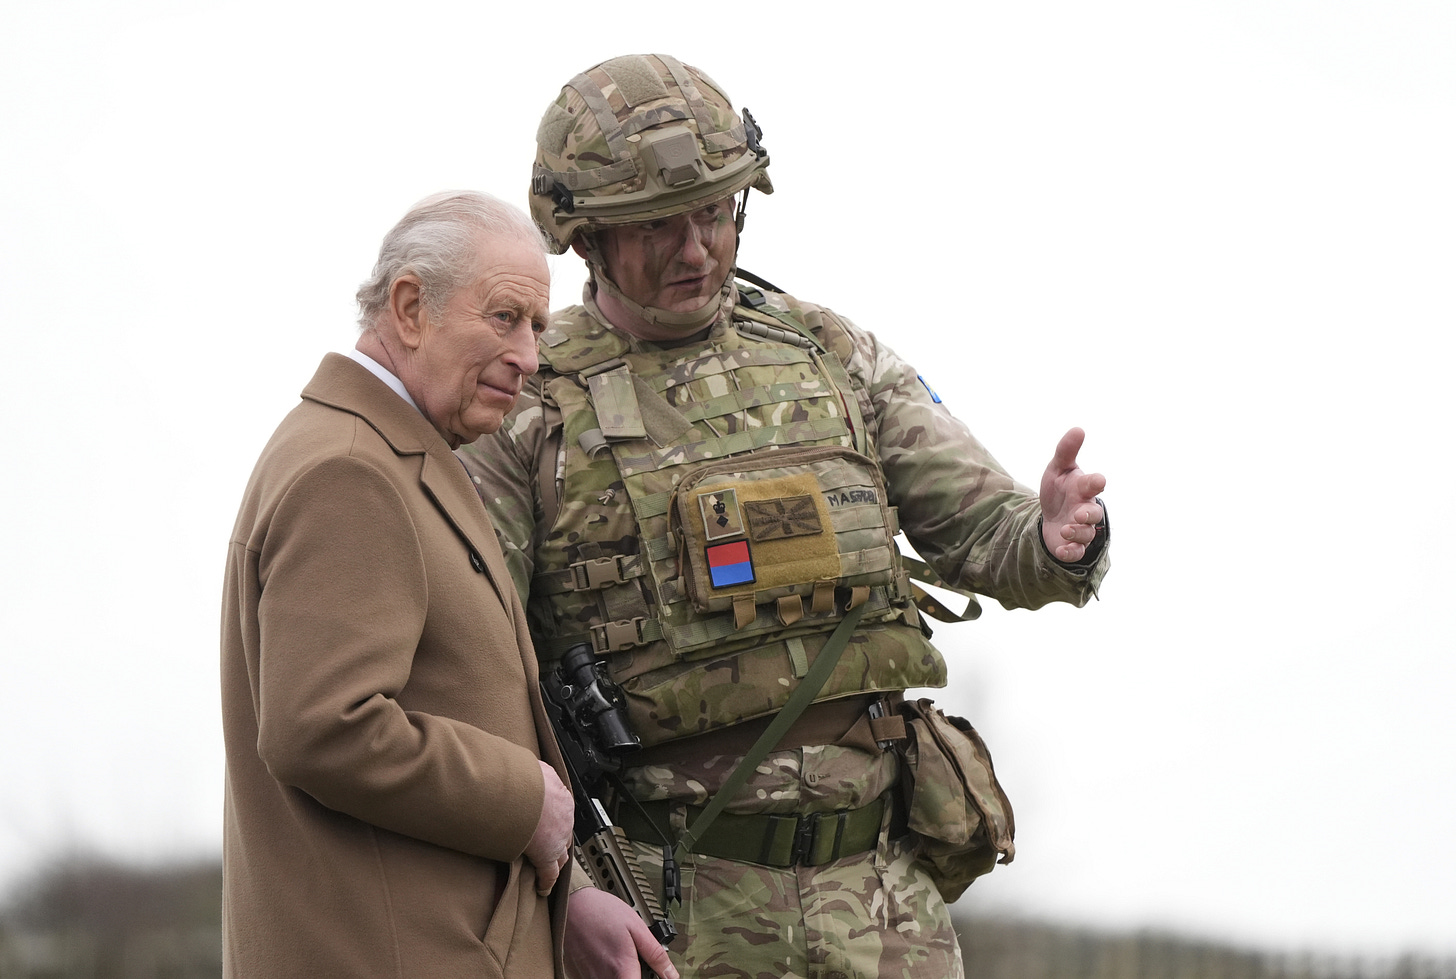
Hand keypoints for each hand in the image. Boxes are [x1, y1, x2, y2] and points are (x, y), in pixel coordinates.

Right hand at [523, 760, 573, 894]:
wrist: (522, 793)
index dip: (554, 820)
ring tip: (547, 867)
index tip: (547, 824)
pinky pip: (549, 873)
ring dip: (554, 861)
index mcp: (561, 796)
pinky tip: (542, 887)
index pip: (561, 811)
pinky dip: (546, 881)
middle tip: (547, 846)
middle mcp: (564, 818)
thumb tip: (519, 766)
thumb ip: (530, 771)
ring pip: (560, 854)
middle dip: (557, 840)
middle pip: (564, 833)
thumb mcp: (531, 768)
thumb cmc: (523, 778)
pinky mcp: (547, 856)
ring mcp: (557, 838)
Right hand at [565, 886, 678, 978]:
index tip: (654, 975)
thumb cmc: (602, 912)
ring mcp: (591, 978)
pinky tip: (610, 957)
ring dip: (623, 974)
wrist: (572, 904)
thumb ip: (656, 954)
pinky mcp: (581, 974)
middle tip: (639, 962)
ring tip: (624, 957)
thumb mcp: (637, 927)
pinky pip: (599, 978)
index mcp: (622, 969)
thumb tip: (671, 975)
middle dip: (636, 975)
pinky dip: (609, 972)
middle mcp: (604, 978)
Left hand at [1038, 427, 1106, 562]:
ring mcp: (1081, 528)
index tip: (1098, 480)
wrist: (1049, 515)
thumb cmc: (1059, 489)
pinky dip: (1070, 552)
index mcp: (1083, 488)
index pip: (1093, 484)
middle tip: (1078, 514)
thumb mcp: (1057, 469)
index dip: (1096, 482)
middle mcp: (1086, 508)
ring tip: (1065, 529)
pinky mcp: (1073, 545)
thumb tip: (1078, 429)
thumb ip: (1066, 451)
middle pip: (1094, 513)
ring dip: (1077, 532)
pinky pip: (1076, 552)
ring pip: (1086, 533)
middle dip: (1088, 514)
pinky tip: (1062, 549)